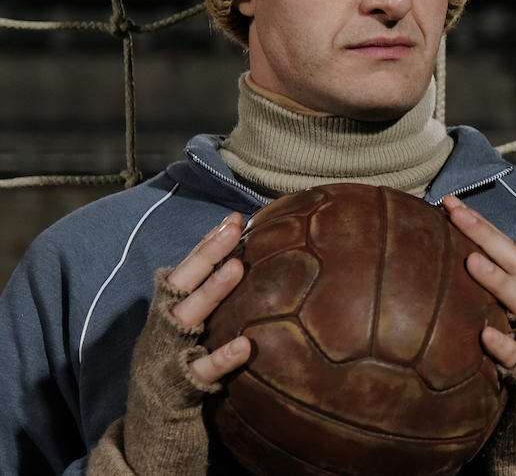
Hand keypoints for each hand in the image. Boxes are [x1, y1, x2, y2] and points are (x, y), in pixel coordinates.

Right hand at [167, 212, 251, 383]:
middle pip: (184, 282)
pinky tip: (245, 346)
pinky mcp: (180, 382)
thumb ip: (206, 292)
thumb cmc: (177, 357)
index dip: (207, 242)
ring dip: (212, 290)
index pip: (188, 267)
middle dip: (207, 254)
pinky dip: (222, 357)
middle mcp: (165, 322)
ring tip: (237, 268)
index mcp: (168, 306)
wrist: (152, 415)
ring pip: (190, 315)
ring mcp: (170, 350)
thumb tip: (239, 254)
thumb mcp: (186, 321)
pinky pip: (203, 368)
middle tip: (233, 229)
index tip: (232, 219)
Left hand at [442, 197, 515, 474]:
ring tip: (471, 261)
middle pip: (515, 262)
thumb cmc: (514, 346)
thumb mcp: (500, 312)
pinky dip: (502, 343)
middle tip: (456, 214)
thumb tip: (429, 259)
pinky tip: (483, 334)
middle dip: (486, 235)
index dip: (480, 222)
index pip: (504, 246)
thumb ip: (479, 287)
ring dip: (497, 280)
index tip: (448, 201)